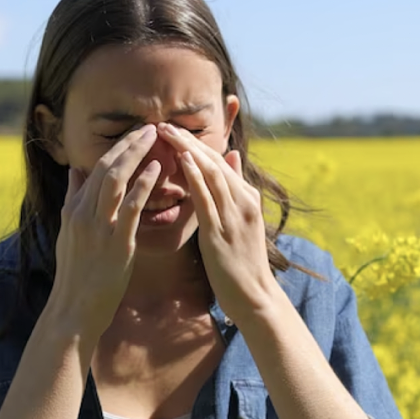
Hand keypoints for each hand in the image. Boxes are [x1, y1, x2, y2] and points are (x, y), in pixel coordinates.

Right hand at [49, 124, 162, 339]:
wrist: (73, 309)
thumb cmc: (77, 275)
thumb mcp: (68, 232)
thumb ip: (73, 199)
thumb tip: (75, 170)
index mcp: (74, 210)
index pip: (96, 168)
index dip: (117, 148)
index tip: (135, 133)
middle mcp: (83, 213)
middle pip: (106, 167)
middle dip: (128, 144)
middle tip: (149, 126)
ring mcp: (98, 227)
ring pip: (115, 179)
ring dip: (135, 154)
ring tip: (154, 136)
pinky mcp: (115, 242)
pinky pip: (130, 206)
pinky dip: (142, 184)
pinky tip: (156, 168)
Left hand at [157, 122, 277, 321]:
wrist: (255, 295)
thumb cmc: (243, 262)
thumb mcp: (242, 220)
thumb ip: (235, 188)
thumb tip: (231, 156)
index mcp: (247, 198)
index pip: (220, 162)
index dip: (197, 143)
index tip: (174, 129)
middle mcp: (243, 201)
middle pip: (214, 162)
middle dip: (189, 141)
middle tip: (165, 123)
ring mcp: (234, 216)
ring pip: (211, 174)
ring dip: (188, 150)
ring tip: (168, 133)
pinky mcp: (222, 232)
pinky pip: (207, 199)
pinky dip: (194, 176)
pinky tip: (181, 160)